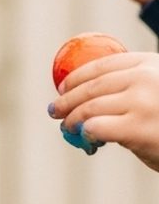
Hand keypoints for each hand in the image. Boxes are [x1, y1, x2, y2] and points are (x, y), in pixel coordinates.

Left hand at [51, 51, 158, 172]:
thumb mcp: (158, 94)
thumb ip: (133, 91)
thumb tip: (89, 104)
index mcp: (151, 63)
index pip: (103, 65)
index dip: (78, 76)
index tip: (63, 86)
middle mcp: (145, 78)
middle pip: (92, 85)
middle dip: (68, 99)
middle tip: (55, 110)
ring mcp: (141, 101)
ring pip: (89, 107)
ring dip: (72, 119)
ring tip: (66, 127)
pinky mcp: (136, 127)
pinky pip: (95, 127)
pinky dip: (86, 134)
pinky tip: (88, 140)